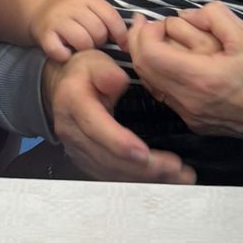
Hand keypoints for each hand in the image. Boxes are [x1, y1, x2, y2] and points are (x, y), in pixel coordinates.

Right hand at [31, 0, 128, 61]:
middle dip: (99, 41)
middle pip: (98, 31)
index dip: (121, 34)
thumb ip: (107, 18)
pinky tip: (66, 52)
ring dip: (85, 50)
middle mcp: (72, 6)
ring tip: (80, 47)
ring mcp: (57, 20)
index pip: (111, 17)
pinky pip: (61, 52)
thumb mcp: (89, 7)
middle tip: (93, 42)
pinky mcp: (44, 35)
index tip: (123, 46)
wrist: (37, 9)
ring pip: (83, 42)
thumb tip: (128, 40)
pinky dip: (66, 56)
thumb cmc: (71, 12)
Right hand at [46, 50, 195, 184]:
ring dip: (146, 178)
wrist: (64, 87)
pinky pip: (113, 177)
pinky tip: (163, 180)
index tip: (145, 154)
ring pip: (112, 173)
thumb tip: (119, 83)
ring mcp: (79, 150)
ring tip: (179, 177)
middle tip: (176, 169)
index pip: (97, 129)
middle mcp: (73, 132)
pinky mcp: (88, 161)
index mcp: (73, 104)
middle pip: (108, 158)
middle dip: (143, 168)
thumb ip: (108, 71)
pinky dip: (139, 181)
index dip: (120, 144)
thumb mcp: (95, 61)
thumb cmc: (85, 72)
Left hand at [129, 2, 242, 142]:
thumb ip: (212, 16)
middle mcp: (190, 102)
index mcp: (201, 78)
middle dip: (139, 43)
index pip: (149, 54)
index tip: (157, 21)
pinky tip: (173, 60)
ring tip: (159, 39)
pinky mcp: (196, 123)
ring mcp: (191, 116)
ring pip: (152, 84)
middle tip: (146, 24)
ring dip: (149, 59)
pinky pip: (167, 96)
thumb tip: (185, 14)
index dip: (145, 33)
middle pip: (144, 70)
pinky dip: (162, 75)